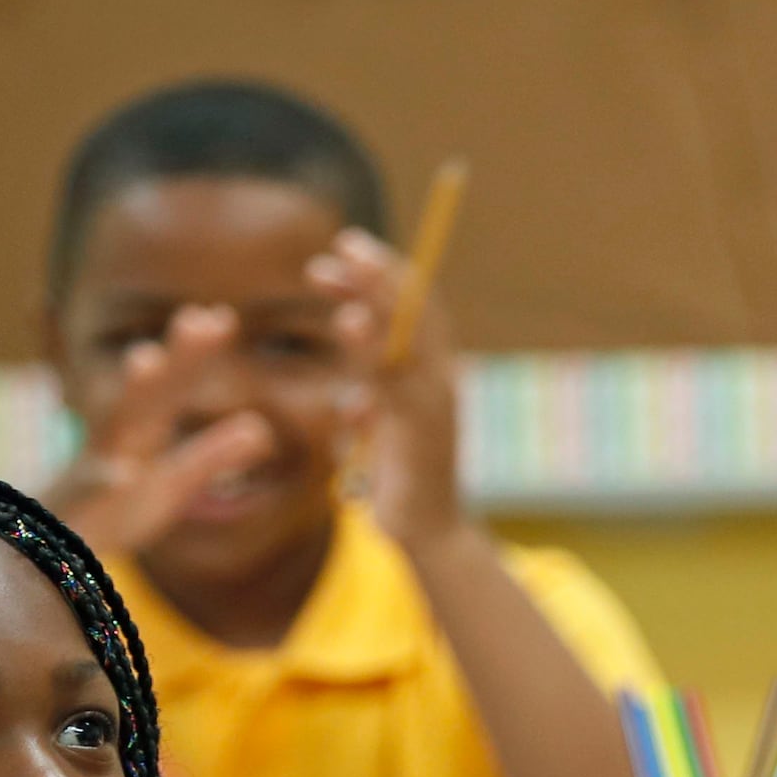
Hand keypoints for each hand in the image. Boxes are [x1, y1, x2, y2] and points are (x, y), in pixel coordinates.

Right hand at [40, 304, 280, 562]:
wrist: (42, 555)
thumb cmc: (108, 511)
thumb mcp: (170, 484)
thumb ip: (211, 456)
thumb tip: (261, 428)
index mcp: (140, 432)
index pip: (171, 387)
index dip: (194, 354)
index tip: (219, 315)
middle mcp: (116, 440)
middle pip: (149, 393)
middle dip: (174, 358)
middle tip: (199, 318)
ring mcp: (94, 468)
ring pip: (114, 426)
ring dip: (130, 396)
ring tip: (148, 359)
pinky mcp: (79, 505)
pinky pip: (90, 490)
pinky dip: (104, 480)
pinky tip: (123, 474)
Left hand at [303, 228, 465, 548]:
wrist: (430, 530)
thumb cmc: (401, 470)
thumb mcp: (384, 407)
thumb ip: (375, 367)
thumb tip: (352, 319)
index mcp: (433, 367)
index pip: (415, 303)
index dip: (385, 269)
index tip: (348, 246)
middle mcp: (441, 378)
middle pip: (415, 312)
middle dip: (379, 276)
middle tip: (342, 247)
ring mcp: (434, 405)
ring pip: (406, 345)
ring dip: (373, 313)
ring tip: (335, 295)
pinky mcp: (421, 436)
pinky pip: (395, 391)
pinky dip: (372, 364)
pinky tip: (348, 340)